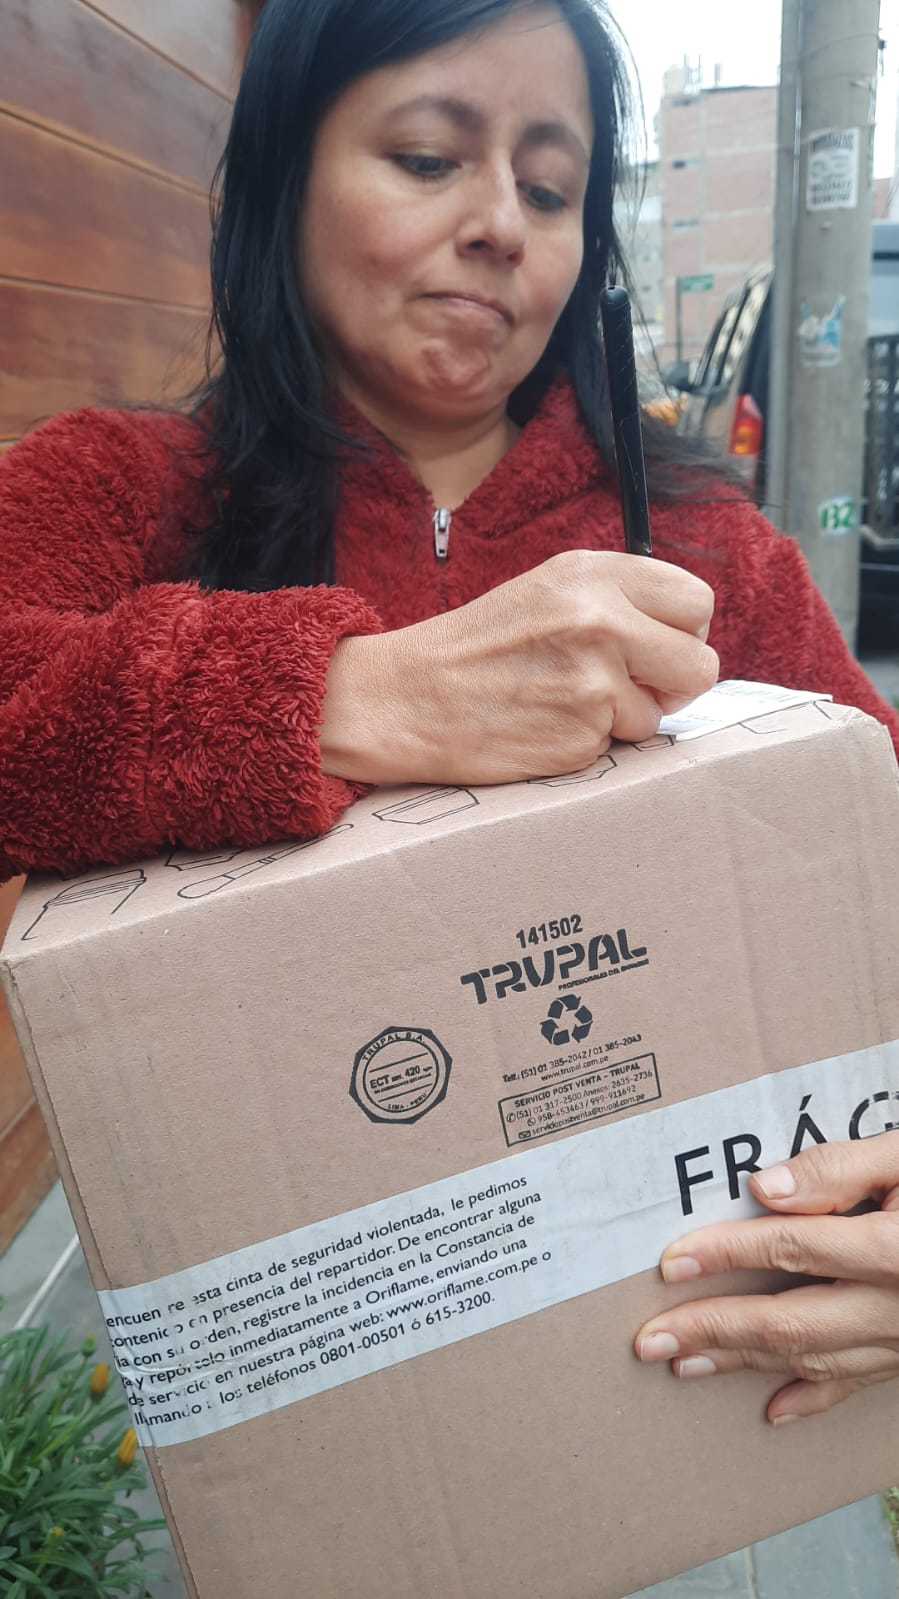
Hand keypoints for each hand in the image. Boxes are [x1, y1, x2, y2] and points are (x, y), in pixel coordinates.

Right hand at [320, 550, 716, 783]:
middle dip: (674, 684)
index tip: (656, 647)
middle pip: (700, 663)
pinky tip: (545, 726)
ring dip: (625, 719)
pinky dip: (589, 744)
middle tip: (631, 687)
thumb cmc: (477, 649)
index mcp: (593, 574)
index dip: (683, 633)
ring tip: (564, 703)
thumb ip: (616, 602)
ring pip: (660, 714)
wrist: (409, 698)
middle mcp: (600, 619)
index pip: (695, 601)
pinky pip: (618, 746)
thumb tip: (684, 636)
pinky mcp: (582, 733)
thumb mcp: (547, 592)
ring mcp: (594, 679)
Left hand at [634, 1135, 898, 1423]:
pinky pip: (862, 1384)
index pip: (792, 1248)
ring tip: (684, 1365)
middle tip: (650, 1340)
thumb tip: (767, 1190)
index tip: (671, 1262)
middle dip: (715, 1330)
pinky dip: (814, 1399)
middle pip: (791, 1321)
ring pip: (816, 1359)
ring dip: (745, 1364)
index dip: (726, 1254)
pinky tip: (773, 1411)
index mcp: (895, 1248)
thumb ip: (842, 1167)